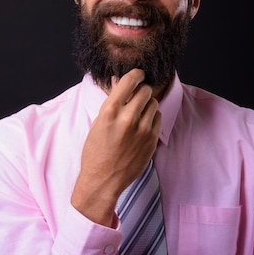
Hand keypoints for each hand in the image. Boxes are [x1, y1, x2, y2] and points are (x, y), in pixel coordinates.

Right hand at [70, 68, 160, 225]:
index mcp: (110, 111)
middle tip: (136, 96)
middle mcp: (127, 118)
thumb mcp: (98, 122)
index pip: (130, 81)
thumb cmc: (96, 151)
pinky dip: (151, 118)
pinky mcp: (151, 140)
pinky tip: (142, 125)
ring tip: (137, 113)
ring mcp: (142, 130)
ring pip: (154, 104)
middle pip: (145, 91)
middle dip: (141, 91)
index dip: (136, 74)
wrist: (103, 179)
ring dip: (147, 105)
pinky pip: (158, 118)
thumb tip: (119, 81)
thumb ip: (112, 101)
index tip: (138, 75)